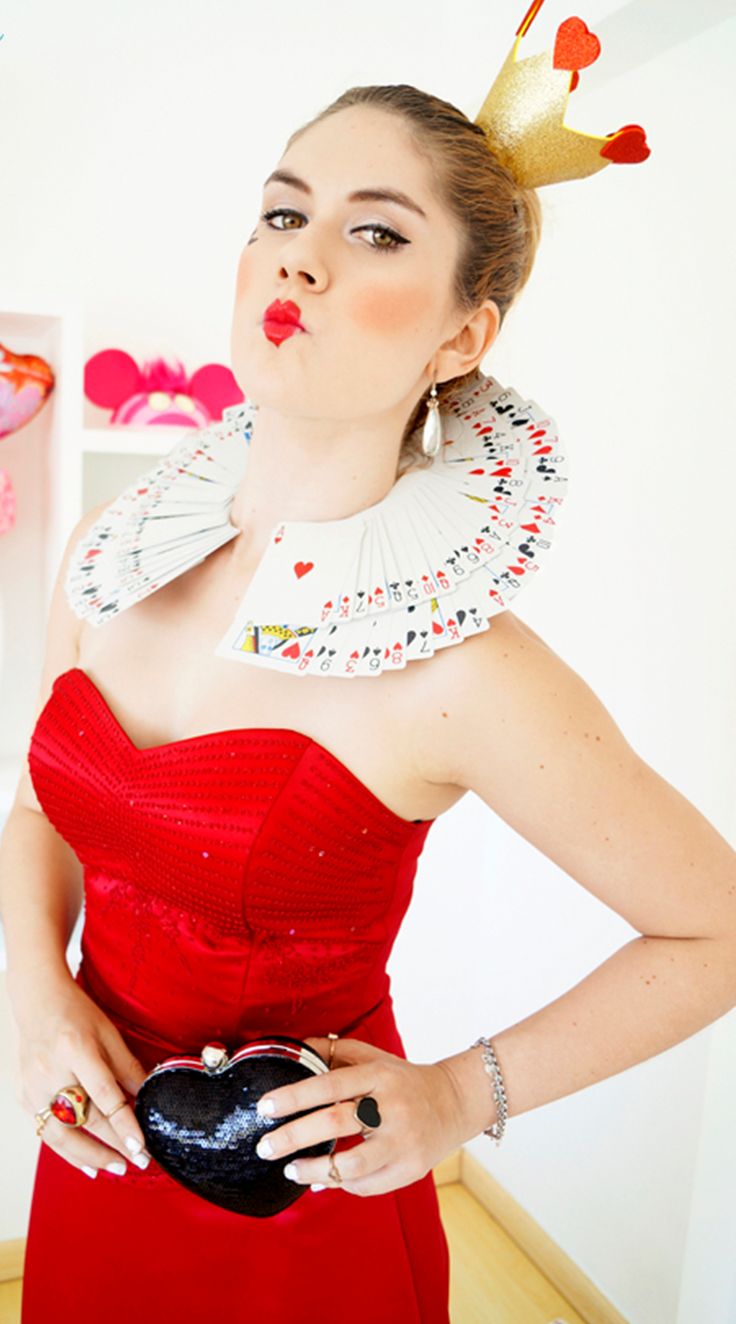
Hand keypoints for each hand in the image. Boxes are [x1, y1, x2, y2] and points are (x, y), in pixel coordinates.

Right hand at [13, 976, 151, 1179]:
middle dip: (113, 1145)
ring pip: (60, 1135)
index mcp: (76, 1048)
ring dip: (89, 1157)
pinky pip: (45, 1131)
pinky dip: (66, 1150)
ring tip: (114, 1167)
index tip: (141, 1147)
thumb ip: (128, 1067)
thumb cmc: (76, 1014)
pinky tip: (85, 1162)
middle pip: (83, 1119)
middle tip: (137, 1161)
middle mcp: (51, 1070)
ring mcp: (32, 1085)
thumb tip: (148, 1098)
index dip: (124, 1125)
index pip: (105, 1095)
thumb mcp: (109, 1033)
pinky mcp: (23, 1095)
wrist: (38, 1001)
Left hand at [252, 1035, 466, 1197]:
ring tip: (291, 1169)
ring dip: (314, 1170)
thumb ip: (333, 1051)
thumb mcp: (372, 1057)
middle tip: (265, 1146)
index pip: (330, 1084)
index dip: (294, 1096)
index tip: (265, 1107)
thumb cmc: (401, 1080)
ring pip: (351, 1165)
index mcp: (379, 1075)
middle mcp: (391, 1107)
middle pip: (335, 1123)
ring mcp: (402, 1141)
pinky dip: (340, 1184)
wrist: (453, 1103)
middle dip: (293, 1137)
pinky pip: (366, 1185)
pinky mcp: (410, 1169)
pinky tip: (323, 1179)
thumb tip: (293, 1050)